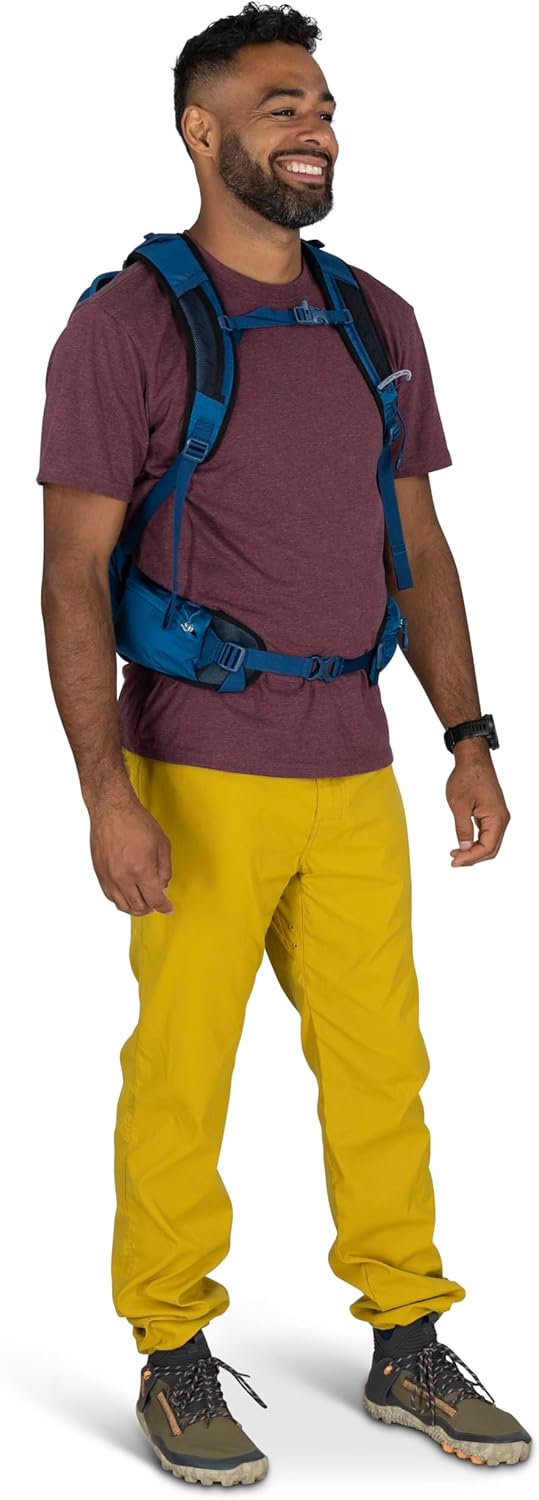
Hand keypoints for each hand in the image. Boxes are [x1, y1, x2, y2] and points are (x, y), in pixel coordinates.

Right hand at [89, 792, 173, 913]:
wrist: (112, 810)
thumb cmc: (136, 821)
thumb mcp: (162, 843)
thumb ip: (165, 869)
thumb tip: (163, 885)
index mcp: (141, 870)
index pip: (155, 899)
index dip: (164, 907)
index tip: (168, 908)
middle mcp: (123, 877)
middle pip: (138, 907)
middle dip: (150, 908)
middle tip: (156, 903)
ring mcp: (109, 876)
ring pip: (122, 905)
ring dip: (135, 907)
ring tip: (143, 902)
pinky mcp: (99, 873)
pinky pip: (110, 896)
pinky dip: (120, 899)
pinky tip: (127, 894)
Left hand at [446, 741, 509, 865]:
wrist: (473, 759)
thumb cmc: (467, 777)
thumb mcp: (459, 806)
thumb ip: (462, 829)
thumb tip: (464, 848)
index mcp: (496, 818)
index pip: (487, 847)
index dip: (471, 857)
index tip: (454, 861)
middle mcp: (501, 819)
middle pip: (491, 848)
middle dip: (472, 857)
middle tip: (454, 860)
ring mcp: (497, 816)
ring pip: (489, 842)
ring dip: (474, 851)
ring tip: (455, 853)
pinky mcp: (492, 813)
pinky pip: (487, 833)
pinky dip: (475, 841)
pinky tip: (462, 843)